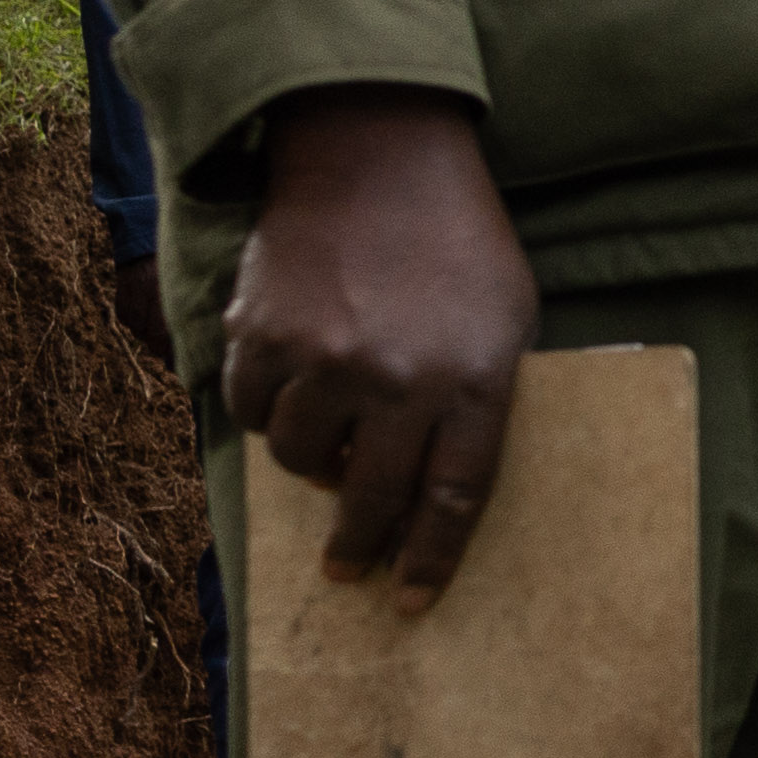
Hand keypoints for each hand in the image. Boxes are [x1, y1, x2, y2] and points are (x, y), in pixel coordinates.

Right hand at [220, 89, 537, 606]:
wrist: (378, 157)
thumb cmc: (459, 241)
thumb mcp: (507, 316)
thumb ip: (482, 396)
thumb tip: (439, 481)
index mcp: (476, 381)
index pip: (454, 499)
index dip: (431, 559)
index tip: (412, 600)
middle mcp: (400, 380)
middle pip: (372, 497)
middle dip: (359, 545)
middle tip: (348, 566)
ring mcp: (326, 360)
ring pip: (301, 458)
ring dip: (312, 464)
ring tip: (326, 444)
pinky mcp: (263, 334)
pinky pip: (250, 410)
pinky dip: (265, 413)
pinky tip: (286, 390)